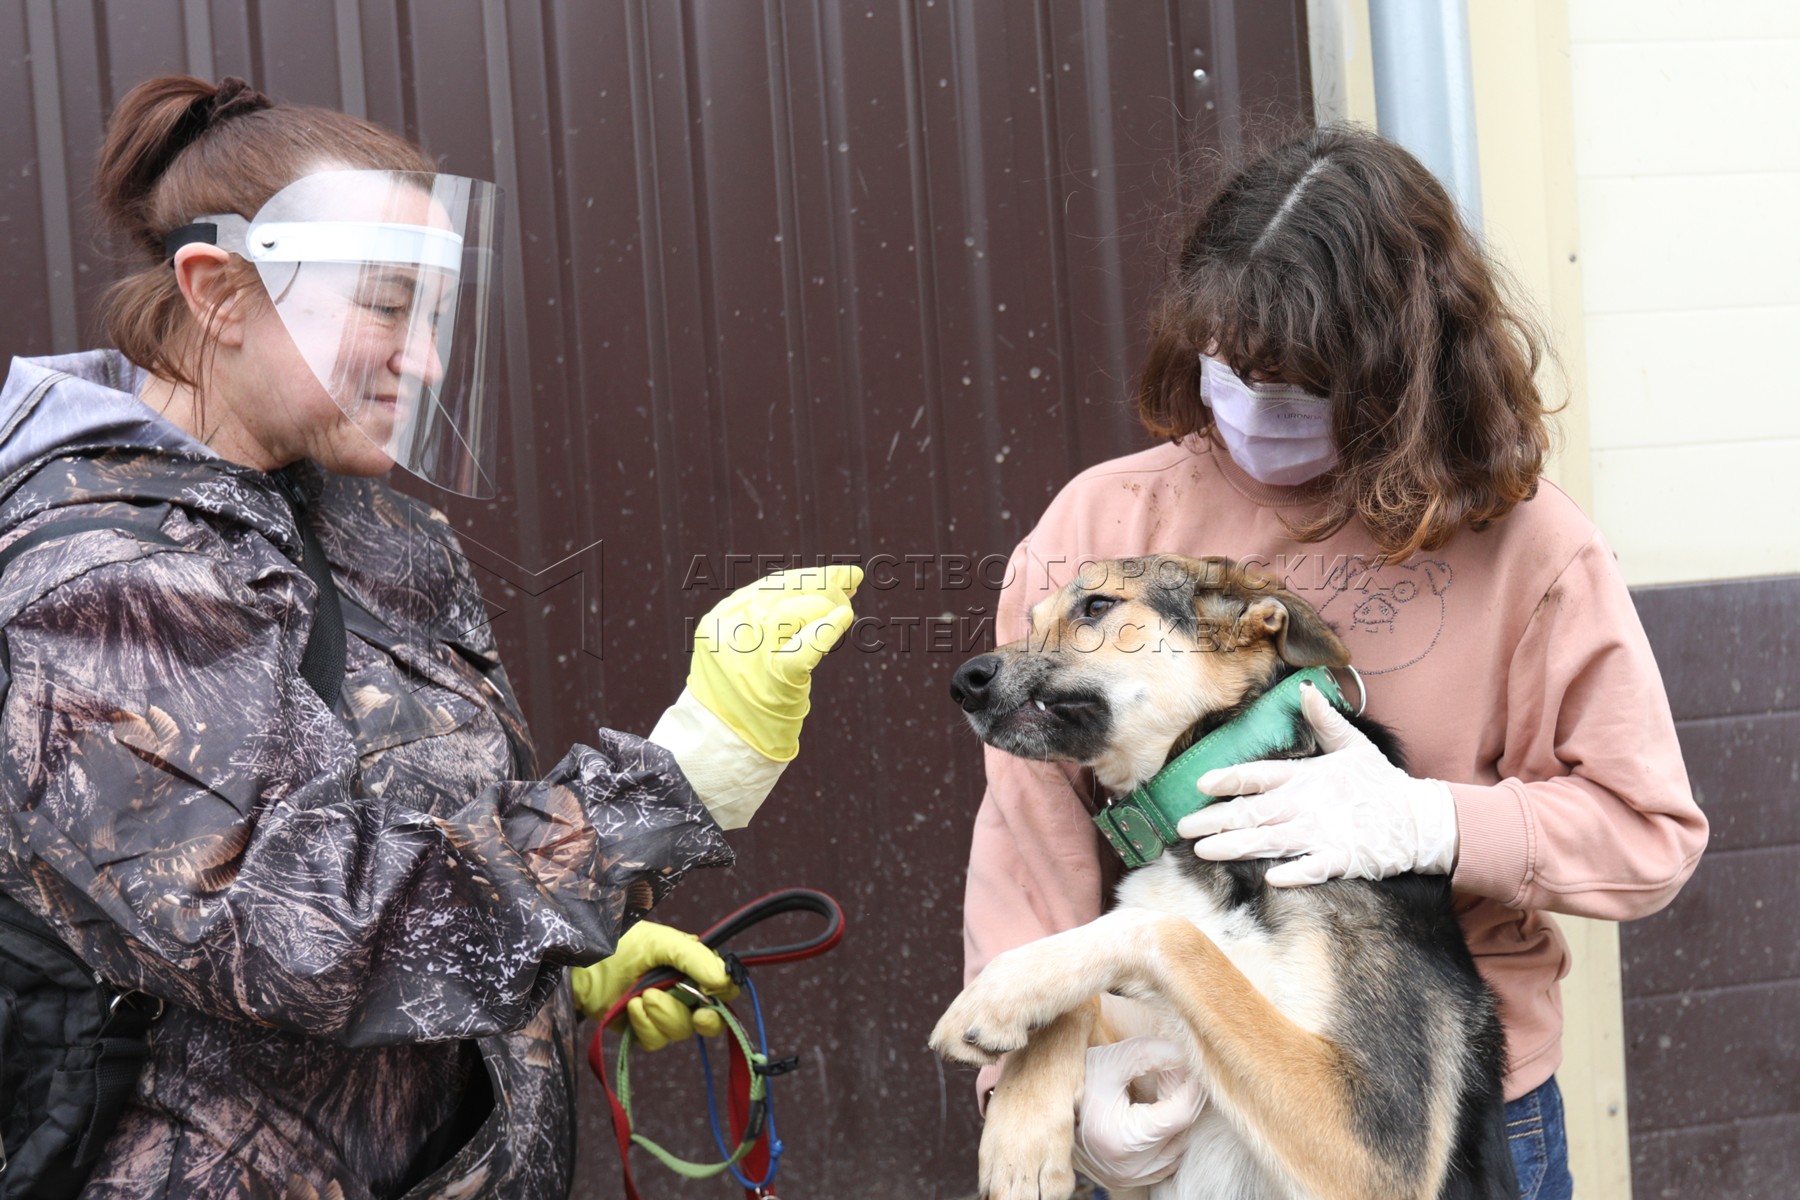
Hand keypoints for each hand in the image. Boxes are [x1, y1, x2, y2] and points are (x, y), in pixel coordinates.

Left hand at [569, 921, 739, 1049]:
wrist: (580, 964)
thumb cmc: (620, 944)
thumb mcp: (661, 943)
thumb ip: (695, 958)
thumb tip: (724, 980)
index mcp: (694, 967)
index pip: (725, 988)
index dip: (724, 995)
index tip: (713, 993)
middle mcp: (684, 992)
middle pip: (709, 1018)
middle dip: (701, 1016)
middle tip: (698, 1014)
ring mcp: (664, 1013)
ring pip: (680, 1030)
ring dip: (663, 1014)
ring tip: (640, 995)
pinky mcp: (643, 1030)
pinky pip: (656, 1040)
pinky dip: (644, 1025)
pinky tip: (630, 1007)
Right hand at [685, 565, 860, 762]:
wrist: (723, 747)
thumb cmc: (744, 698)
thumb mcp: (743, 653)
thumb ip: (770, 624)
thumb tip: (827, 590)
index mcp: (720, 621)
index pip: (769, 586)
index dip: (808, 577)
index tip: (839, 576)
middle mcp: (731, 632)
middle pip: (782, 592)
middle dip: (821, 583)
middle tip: (851, 585)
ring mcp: (750, 655)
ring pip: (792, 611)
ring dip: (825, 604)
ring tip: (845, 610)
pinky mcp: (774, 679)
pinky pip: (804, 647)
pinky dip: (827, 630)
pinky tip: (844, 620)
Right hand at [1071, 1037, 1204, 1188]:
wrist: (1046, 1109)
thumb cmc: (1078, 1082)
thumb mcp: (1111, 1060)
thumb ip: (1149, 1054)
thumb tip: (1185, 1054)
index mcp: (1123, 1139)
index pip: (1180, 1114)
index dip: (1192, 1085)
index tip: (1190, 1062)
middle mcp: (1128, 1167)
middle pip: (1181, 1129)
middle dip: (1183, 1095)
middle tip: (1173, 1069)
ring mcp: (1130, 1176)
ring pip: (1178, 1145)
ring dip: (1177, 1115)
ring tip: (1159, 1089)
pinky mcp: (1129, 1179)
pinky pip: (1167, 1158)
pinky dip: (1168, 1135)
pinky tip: (1153, 1112)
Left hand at [1175, 681, 1457, 886]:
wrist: (1419, 819)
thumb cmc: (1380, 784)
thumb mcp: (1353, 746)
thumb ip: (1325, 720)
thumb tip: (1305, 689)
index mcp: (1305, 777)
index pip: (1259, 775)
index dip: (1229, 778)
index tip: (1201, 783)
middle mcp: (1306, 805)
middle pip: (1252, 813)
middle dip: (1215, 820)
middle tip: (1181, 827)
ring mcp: (1322, 833)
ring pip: (1270, 841)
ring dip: (1236, 847)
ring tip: (1203, 852)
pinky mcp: (1341, 859)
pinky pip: (1313, 868)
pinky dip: (1294, 872)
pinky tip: (1270, 878)